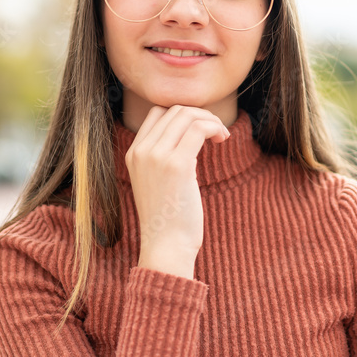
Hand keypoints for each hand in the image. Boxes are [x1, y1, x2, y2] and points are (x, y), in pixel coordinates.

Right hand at [126, 105, 230, 278]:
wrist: (166, 245)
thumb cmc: (168, 219)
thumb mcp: (157, 182)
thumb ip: (164, 157)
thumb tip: (191, 135)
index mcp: (133, 153)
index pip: (157, 113)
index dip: (182, 114)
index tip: (200, 129)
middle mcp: (141, 151)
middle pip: (174, 110)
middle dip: (200, 114)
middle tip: (216, 131)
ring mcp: (156, 156)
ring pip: (187, 115)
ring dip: (210, 120)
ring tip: (222, 135)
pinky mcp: (177, 164)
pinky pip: (199, 128)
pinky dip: (215, 127)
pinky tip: (223, 139)